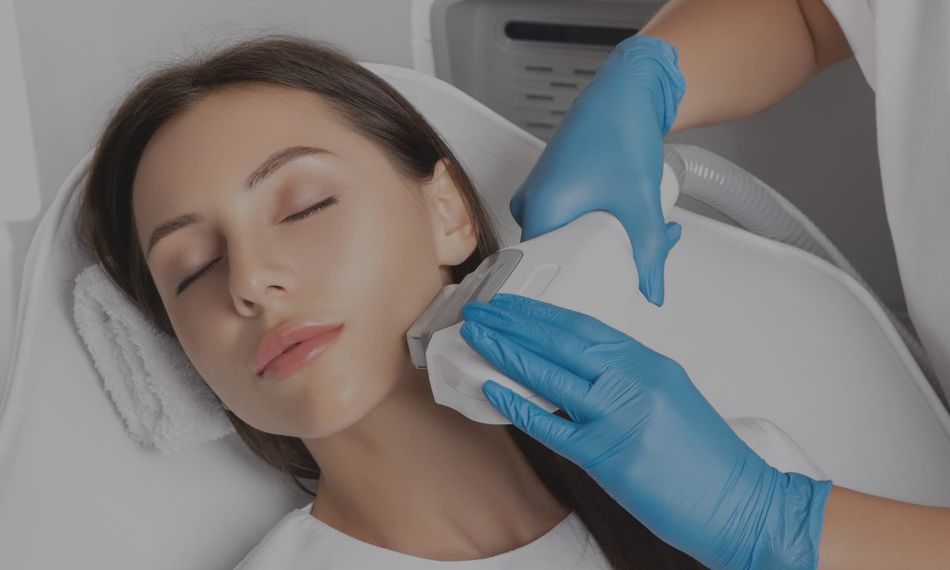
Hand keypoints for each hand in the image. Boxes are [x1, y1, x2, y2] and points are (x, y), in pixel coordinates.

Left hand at [460, 293, 831, 569]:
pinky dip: (518, 406)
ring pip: (550, 375)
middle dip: (514, 322)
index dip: (541, 312)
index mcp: (648, 364)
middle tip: (481, 310)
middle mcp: (633, 382)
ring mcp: (620, 417)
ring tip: (477, 336)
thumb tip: (580, 369)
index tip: (513, 304)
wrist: (742, 504)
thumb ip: (627, 377)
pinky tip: (493, 389)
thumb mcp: (670, 396)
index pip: (584, 326)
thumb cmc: (709, 459)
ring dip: (506, 351)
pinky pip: (552, 426)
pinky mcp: (609, 457)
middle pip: (561, 341)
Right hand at [510, 35, 685, 305]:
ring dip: (609, 242)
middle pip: (563, 257)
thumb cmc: (619, 129)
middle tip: (640, 258)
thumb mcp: (640, 203)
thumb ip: (649, 253)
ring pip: (571, 238)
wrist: (624, 91)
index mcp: (540, 212)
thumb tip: (652, 289)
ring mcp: (541, 195)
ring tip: (644, 227)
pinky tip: (630, 215)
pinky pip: (571, 220)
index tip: (600, 297)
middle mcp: (531, 205)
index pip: (546, 273)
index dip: (577, 290)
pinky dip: (602, 224)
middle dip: (607, 262)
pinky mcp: (554, 188)